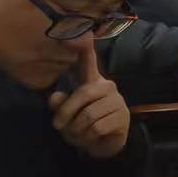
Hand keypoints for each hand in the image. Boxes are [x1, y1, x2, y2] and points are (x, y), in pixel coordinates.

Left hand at [47, 43, 130, 158]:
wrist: (105, 145)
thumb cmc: (83, 125)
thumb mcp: (66, 117)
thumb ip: (60, 106)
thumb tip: (54, 97)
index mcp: (92, 82)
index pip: (89, 62)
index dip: (86, 49)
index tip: (85, 32)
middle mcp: (107, 86)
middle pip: (82, 94)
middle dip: (66, 113)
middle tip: (58, 125)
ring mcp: (116, 100)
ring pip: (88, 115)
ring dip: (77, 130)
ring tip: (79, 134)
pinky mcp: (122, 116)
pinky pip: (97, 127)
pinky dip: (88, 137)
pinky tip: (92, 137)